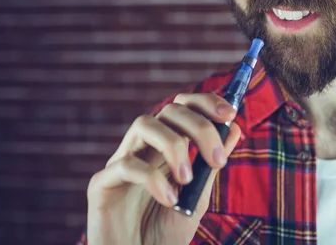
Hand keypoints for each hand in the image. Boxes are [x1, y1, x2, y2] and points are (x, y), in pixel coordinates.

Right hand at [86, 93, 241, 244]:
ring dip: (174, 146)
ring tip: (188, 179)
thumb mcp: (197, 197)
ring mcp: (119, 163)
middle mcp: (141, 149)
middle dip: (198, 127)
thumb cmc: (164, 234)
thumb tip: (235, 128)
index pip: (182, 109)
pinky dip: (154, 179)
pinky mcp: (101, 184)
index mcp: (164, 149)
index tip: (229, 113)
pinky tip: (170, 201)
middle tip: (217, 161)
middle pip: (167, 111)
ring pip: (143, 124)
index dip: (205, 103)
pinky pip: (126, 165)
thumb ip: (211, 164)